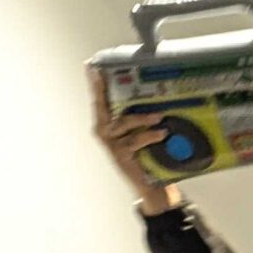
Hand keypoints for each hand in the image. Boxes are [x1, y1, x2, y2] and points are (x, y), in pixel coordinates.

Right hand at [90, 72, 177, 211]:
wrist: (152, 186)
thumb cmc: (149, 157)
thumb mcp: (144, 134)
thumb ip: (144, 120)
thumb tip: (159, 100)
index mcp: (110, 124)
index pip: (101, 101)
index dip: (96, 84)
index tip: (91, 67)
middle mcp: (104, 131)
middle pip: (102, 106)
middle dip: (101, 89)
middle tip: (101, 74)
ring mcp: (110, 143)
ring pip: (124, 122)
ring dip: (143, 119)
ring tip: (159, 118)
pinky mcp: (119, 154)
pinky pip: (135, 140)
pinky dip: (149, 136)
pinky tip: (161, 134)